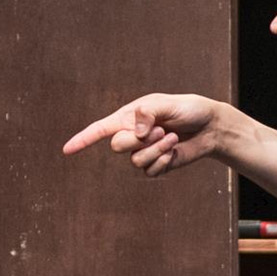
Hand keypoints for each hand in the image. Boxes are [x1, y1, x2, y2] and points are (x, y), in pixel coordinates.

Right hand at [65, 93, 232, 177]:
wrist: (210, 126)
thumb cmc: (188, 109)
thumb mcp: (167, 104)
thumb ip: (147, 113)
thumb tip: (135, 134)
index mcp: (129, 117)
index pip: (100, 129)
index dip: (82, 140)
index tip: (66, 150)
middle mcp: (133, 135)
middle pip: (118, 147)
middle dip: (139, 140)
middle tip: (161, 129)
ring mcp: (144, 152)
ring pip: (136, 160)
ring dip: (157, 149)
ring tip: (171, 137)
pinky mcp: (157, 165)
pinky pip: (150, 171)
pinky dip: (163, 161)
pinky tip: (174, 152)